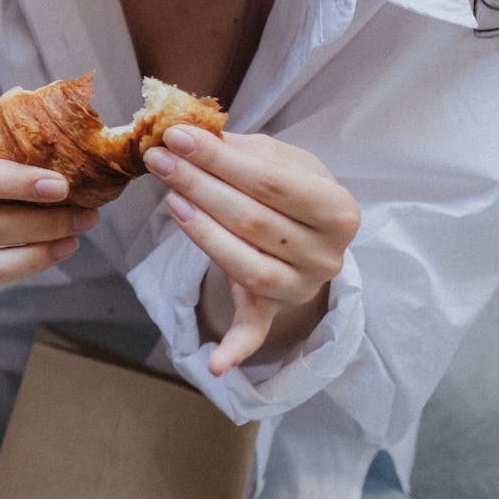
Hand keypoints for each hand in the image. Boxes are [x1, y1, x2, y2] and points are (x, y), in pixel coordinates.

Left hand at [144, 124, 359, 375]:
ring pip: (246, 265)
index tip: (177, 136)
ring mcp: (302, 289)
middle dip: (200, 186)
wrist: (308, 230)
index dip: (221, 160)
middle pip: (254, 221)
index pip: (273, 182)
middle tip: (160, 160)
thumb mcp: (280, 159)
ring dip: (202, 232)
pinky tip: (213, 364)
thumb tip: (193, 134)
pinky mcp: (274, 313)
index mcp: (338, 210)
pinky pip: (254, 334)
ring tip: (168, 198)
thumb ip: (243, 149)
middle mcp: (327, 255)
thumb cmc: (289, 188)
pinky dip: (235, 349)